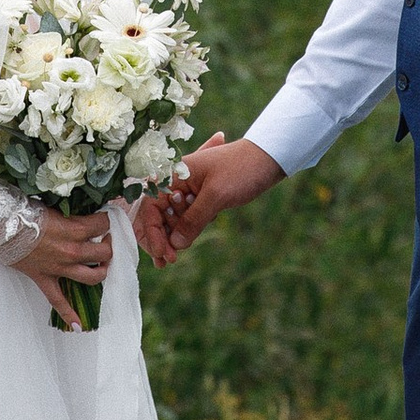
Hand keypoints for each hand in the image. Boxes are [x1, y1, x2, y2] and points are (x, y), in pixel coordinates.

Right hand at [14, 208, 114, 329]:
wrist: (0, 229)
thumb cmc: (23, 214)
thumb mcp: (52, 208)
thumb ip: (69, 214)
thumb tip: (80, 212)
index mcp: (74, 230)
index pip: (102, 225)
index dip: (105, 220)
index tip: (103, 218)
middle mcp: (71, 251)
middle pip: (104, 252)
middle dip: (107, 244)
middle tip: (103, 238)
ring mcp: (60, 269)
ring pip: (93, 276)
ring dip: (101, 271)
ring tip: (101, 265)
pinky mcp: (46, 280)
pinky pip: (59, 301)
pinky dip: (69, 315)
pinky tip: (79, 325)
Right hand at [137, 132, 282, 265]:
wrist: (268, 158)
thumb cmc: (241, 169)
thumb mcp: (216, 196)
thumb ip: (193, 220)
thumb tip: (175, 244)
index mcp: (174, 174)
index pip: (151, 206)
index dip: (152, 231)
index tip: (162, 252)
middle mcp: (176, 182)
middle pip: (156, 214)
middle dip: (157, 238)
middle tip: (164, 262)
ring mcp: (187, 191)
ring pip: (169, 219)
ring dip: (167, 239)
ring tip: (168, 261)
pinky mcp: (200, 199)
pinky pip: (183, 219)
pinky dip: (180, 233)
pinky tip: (177, 249)